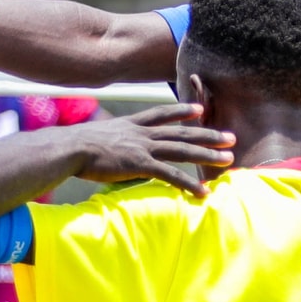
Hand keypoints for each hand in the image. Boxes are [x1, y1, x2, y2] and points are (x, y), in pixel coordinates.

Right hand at [66, 104, 234, 195]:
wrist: (69, 147)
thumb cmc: (74, 147)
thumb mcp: (95, 137)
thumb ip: (109, 142)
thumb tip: (108, 150)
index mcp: (131, 125)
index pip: (162, 115)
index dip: (182, 111)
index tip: (199, 109)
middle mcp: (141, 133)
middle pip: (182, 132)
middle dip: (209, 135)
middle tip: (231, 137)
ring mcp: (143, 147)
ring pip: (183, 150)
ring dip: (208, 155)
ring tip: (228, 160)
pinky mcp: (140, 164)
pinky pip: (171, 175)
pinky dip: (189, 184)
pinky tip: (204, 192)